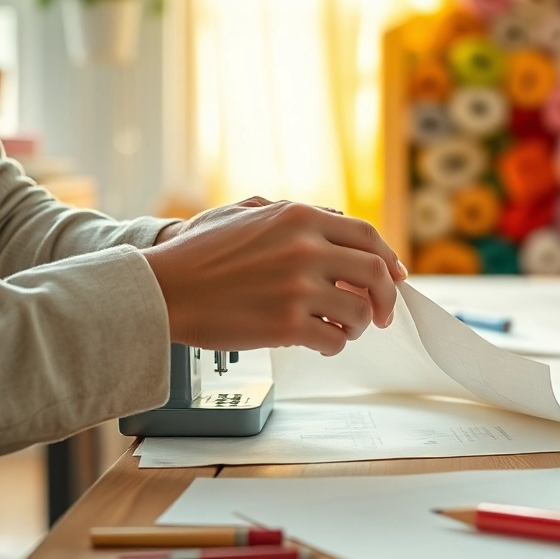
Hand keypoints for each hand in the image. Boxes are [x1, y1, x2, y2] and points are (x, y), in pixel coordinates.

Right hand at [141, 197, 407, 354]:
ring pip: (358, 312)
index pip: (367, 236)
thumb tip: (338, 220)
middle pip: (375, 273)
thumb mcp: (247, 213)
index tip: (396, 277)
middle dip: (386, 298)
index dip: (389, 259)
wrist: (163, 289)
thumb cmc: (200, 253)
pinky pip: (333, 339)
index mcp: (300, 218)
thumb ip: (295, 215)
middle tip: (382, 315)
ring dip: (356, 326)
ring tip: (341, 329)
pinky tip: (322, 343)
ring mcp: (298, 288)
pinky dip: (335, 345)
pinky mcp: (286, 324)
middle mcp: (306, 249)